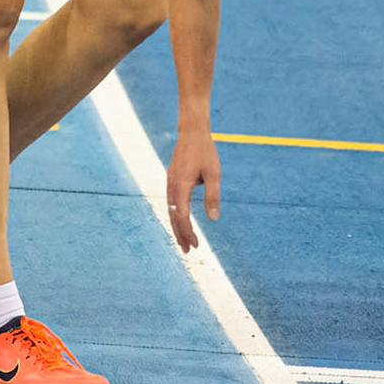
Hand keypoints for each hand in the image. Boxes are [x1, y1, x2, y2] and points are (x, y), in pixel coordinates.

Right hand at [167, 128, 221, 251]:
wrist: (192, 132)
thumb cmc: (205, 151)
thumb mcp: (214, 174)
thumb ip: (213, 196)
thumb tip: (214, 218)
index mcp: (181, 185)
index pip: (182, 216)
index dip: (188, 231)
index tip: (196, 244)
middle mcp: (172, 186)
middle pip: (173, 216)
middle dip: (180, 234)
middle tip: (188, 250)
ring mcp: (170, 182)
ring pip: (170, 210)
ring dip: (177, 226)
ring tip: (184, 241)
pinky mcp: (172, 180)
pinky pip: (171, 202)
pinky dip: (175, 215)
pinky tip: (181, 221)